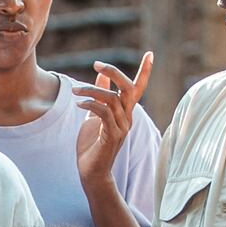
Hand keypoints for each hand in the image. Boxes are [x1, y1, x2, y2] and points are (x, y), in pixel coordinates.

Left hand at [73, 53, 153, 191]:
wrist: (92, 172)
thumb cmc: (92, 145)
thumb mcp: (94, 116)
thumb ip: (101, 96)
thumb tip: (101, 76)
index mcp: (125, 112)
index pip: (138, 88)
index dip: (145, 72)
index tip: (150, 54)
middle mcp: (128, 118)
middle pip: (129, 89)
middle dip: (115, 73)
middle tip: (98, 64)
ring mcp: (121, 128)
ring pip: (111, 100)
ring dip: (91, 91)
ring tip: (75, 91)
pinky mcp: (112, 136)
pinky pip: (104, 114)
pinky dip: (91, 105)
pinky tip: (79, 105)